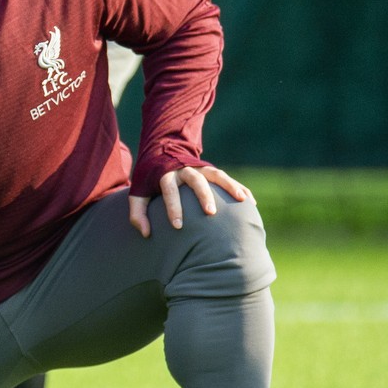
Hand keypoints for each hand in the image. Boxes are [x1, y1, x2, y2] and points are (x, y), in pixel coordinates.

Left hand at [129, 164, 251, 237]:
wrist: (161, 154)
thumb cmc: (149, 181)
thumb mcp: (138, 194)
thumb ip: (137, 214)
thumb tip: (146, 234)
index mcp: (165, 175)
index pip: (169, 191)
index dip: (173, 207)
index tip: (178, 225)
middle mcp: (184, 169)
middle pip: (196, 180)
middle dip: (203, 195)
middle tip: (210, 213)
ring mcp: (200, 168)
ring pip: (217, 174)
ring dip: (230, 186)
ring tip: (242, 200)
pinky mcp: (211, 170)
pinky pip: (228, 178)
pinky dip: (239, 187)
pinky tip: (250, 202)